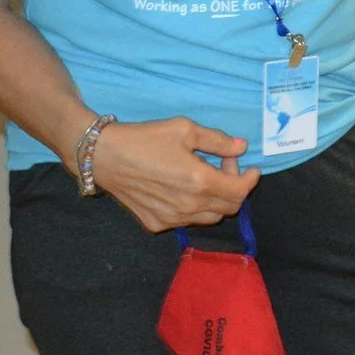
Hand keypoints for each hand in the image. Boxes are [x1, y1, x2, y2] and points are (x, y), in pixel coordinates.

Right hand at [85, 118, 257, 231]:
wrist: (104, 156)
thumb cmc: (145, 138)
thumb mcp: (184, 129)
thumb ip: (217, 141)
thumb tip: (242, 147)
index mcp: (200, 182)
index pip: (240, 191)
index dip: (250, 180)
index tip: (250, 168)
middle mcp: (189, 207)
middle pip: (229, 208)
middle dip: (234, 187)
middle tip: (224, 166)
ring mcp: (172, 219)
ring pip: (209, 218)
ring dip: (215, 200)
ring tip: (204, 177)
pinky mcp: (156, 224)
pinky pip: (186, 221)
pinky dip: (194, 208)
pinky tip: (182, 189)